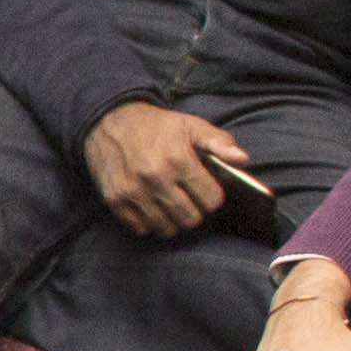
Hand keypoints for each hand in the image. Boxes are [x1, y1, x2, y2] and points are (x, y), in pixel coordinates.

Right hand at [85, 101, 251, 239]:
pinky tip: (151, 207)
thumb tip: (242, 159)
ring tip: (171, 205)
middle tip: (190, 200)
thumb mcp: (190, 125)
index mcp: (179, 159)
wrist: (108, 121)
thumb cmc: (155, 126)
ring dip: (173, 220)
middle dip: (195, 212)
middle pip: (190, 219)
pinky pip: (141, 229)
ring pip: (166, 228)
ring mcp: (133, 192)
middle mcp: (155, 178)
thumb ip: (219, 142)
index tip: (207, 191)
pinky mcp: (115, 200)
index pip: (211, 200)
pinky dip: (149, 223)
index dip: (213, 197)